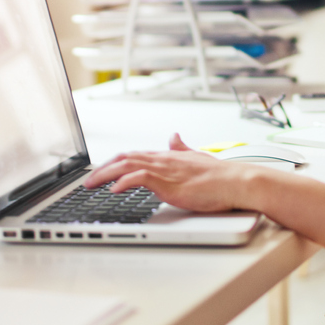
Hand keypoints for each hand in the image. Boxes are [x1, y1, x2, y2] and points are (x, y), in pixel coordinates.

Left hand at [82, 134, 254, 211]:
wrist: (237, 181)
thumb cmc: (220, 175)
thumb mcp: (196, 158)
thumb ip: (181, 148)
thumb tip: (173, 136)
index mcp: (167, 157)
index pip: (133, 155)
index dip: (113, 162)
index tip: (99, 171)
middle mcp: (163, 161)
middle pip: (124, 158)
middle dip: (102, 168)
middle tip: (87, 180)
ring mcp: (165, 171)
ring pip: (127, 165)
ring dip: (105, 174)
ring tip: (91, 185)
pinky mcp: (170, 183)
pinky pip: (141, 178)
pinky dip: (124, 182)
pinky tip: (113, 189)